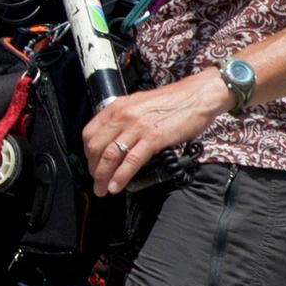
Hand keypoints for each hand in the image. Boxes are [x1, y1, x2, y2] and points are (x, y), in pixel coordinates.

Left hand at [81, 73, 227, 195]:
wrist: (198, 96)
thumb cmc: (173, 101)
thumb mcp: (139, 104)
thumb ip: (124, 119)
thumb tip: (114, 139)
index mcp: (117, 107)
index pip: (90, 132)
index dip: (87, 153)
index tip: (91, 165)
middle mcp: (123, 115)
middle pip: (96, 146)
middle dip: (93, 168)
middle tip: (96, 181)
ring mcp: (138, 127)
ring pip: (110, 155)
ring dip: (103, 176)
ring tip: (103, 189)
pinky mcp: (154, 138)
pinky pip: (132, 160)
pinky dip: (121, 176)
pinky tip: (117, 186)